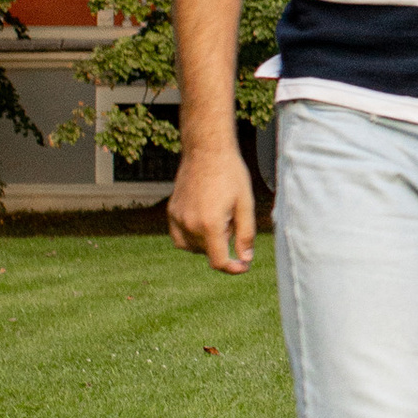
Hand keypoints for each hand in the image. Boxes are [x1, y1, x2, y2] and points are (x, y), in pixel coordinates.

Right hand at [169, 141, 258, 273]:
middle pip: (208, 252)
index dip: (233, 268)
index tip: (243, 266)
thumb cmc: (230, 174)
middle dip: (223, 242)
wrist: (206, 150)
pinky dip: (192, 237)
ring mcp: (177, 218)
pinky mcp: (171, 212)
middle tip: (232, 216)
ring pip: (193, 247)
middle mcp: (189, 224)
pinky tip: (204, 220)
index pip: (218, 261)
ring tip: (219, 214)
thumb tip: (245, 260)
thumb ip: (246, 235)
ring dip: (207, 241)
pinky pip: (180, 237)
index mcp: (210, 224)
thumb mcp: (245, 204)